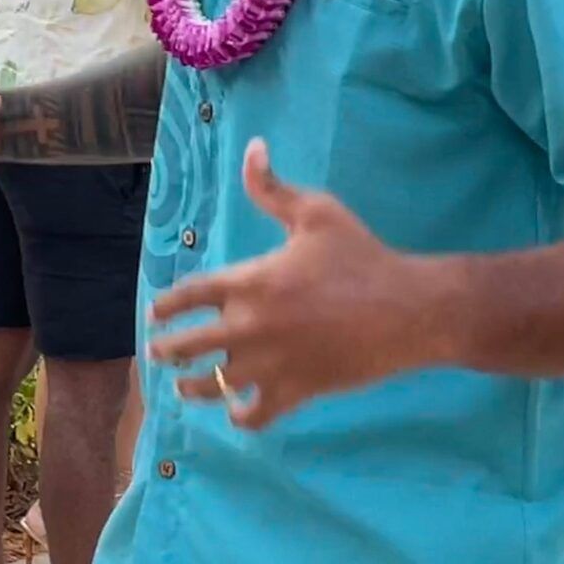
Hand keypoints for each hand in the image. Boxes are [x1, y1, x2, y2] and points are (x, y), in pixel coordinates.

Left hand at [146, 139, 447, 430]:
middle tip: (156, 352)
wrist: (409, 308)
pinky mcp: (296, 391)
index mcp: (248, 282)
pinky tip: (235, 412)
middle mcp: (249, 326)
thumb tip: (252, 148)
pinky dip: (241, 416)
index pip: (188, 296)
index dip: (165, 306)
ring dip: (192, 387)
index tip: (154, 314)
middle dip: (166, 350)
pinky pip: (256, 414)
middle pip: (189, 344)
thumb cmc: (361, 256)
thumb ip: (273, 187)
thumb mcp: (316, 211)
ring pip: (213, 385)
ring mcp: (270, 363)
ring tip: (182, 386)